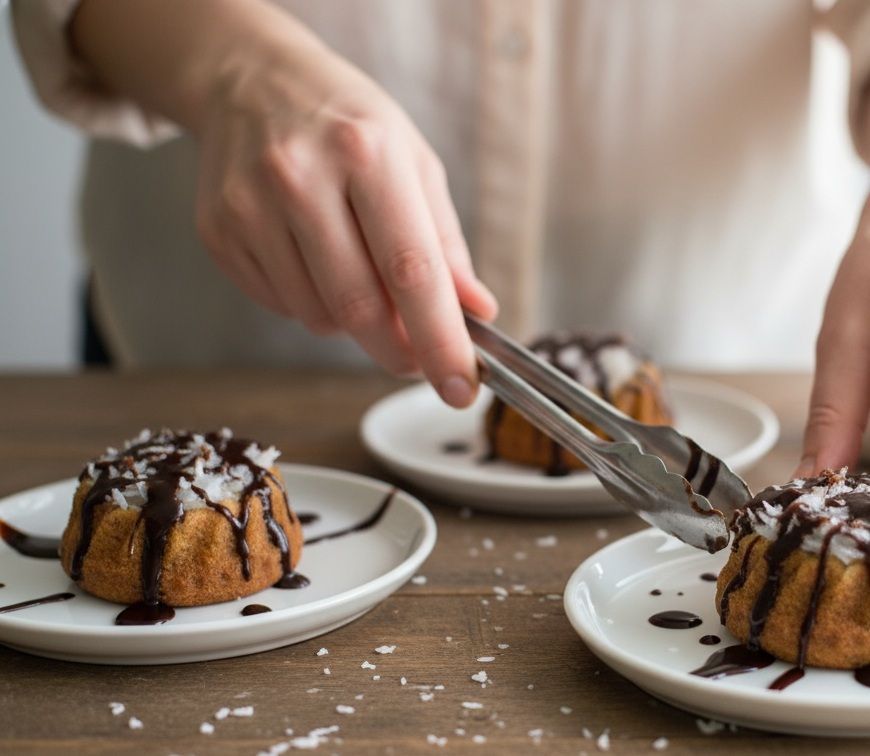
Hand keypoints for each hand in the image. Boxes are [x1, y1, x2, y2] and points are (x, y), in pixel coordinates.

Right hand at [191, 37, 495, 403]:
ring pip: (318, 317)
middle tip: (419, 359)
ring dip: (354, 323)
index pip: (411, 270)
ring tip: (359, 272)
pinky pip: (281, 306)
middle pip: (359, 307)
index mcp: (366, 153)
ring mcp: (250, 206)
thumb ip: (446, 244)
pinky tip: (316, 260)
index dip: (439, 340)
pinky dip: (313, 304)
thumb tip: (476, 314)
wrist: (252, 81)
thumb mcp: (414, 164)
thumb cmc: (349, 125)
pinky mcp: (218, 232)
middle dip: (399, 351)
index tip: (461, 386)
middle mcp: (300, 177)